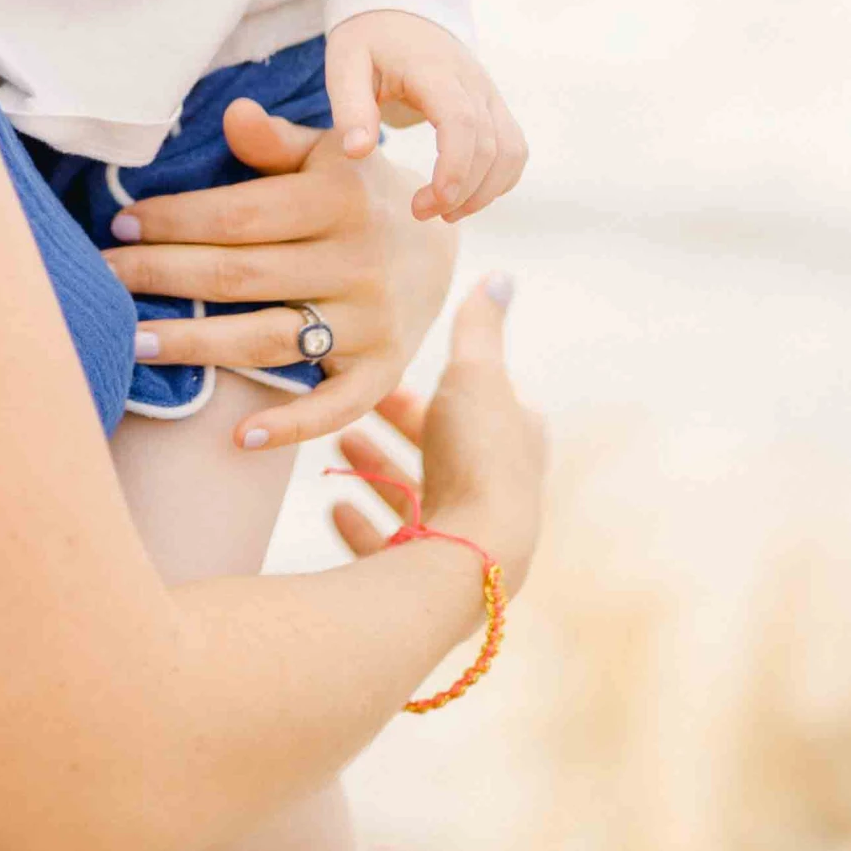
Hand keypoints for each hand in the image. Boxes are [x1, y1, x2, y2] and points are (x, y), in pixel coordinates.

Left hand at [104, 100, 452, 450]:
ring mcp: (372, 321)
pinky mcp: (383, 371)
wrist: (441, 243)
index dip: (174, 221)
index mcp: (341, 199)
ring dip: (196, 347)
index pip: (239, 215)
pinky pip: (334, 407)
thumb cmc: (356, 190)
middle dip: (162, 276)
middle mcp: (359, 261)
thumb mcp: (327, 152)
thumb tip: (233, 113)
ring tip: (131, 344)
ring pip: (268, 339)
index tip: (120, 224)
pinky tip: (238, 438)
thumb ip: (275, 141)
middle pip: (241, 276)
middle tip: (102, 281)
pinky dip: (290, 427)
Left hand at [324, 10, 525, 222]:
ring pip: (511, 151)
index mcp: (434, 69)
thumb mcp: (344, 64)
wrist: (398, 14)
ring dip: (485, 191)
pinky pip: (514, 149)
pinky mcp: (494, 107)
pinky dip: (498, 180)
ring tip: (443, 211)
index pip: (462, 121)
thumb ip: (351, 107)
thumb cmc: (369, 42)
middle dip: (463, 191)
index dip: (455, 167)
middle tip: (420, 211)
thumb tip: (358, 152)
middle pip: (491, 145)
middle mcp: (473, 81)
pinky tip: (464, 195)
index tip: (430, 203)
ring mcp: (489, 94)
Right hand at [326, 275, 544, 595]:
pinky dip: (364, 524)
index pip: (475, 402)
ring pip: (418, 494)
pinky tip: (334, 508)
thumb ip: (479, 327)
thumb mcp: (475, 373)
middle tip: (353, 408)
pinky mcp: (434, 573)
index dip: (433, 387)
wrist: (474, 554)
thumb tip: (501, 277)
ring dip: (378, 470)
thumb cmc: (478, 456)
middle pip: (442, 449)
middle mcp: (498, 488)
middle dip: (400, 426)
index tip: (387, 373)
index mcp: (516, 438)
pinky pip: (393, 546)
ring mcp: (468, 534)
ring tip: (338, 445)